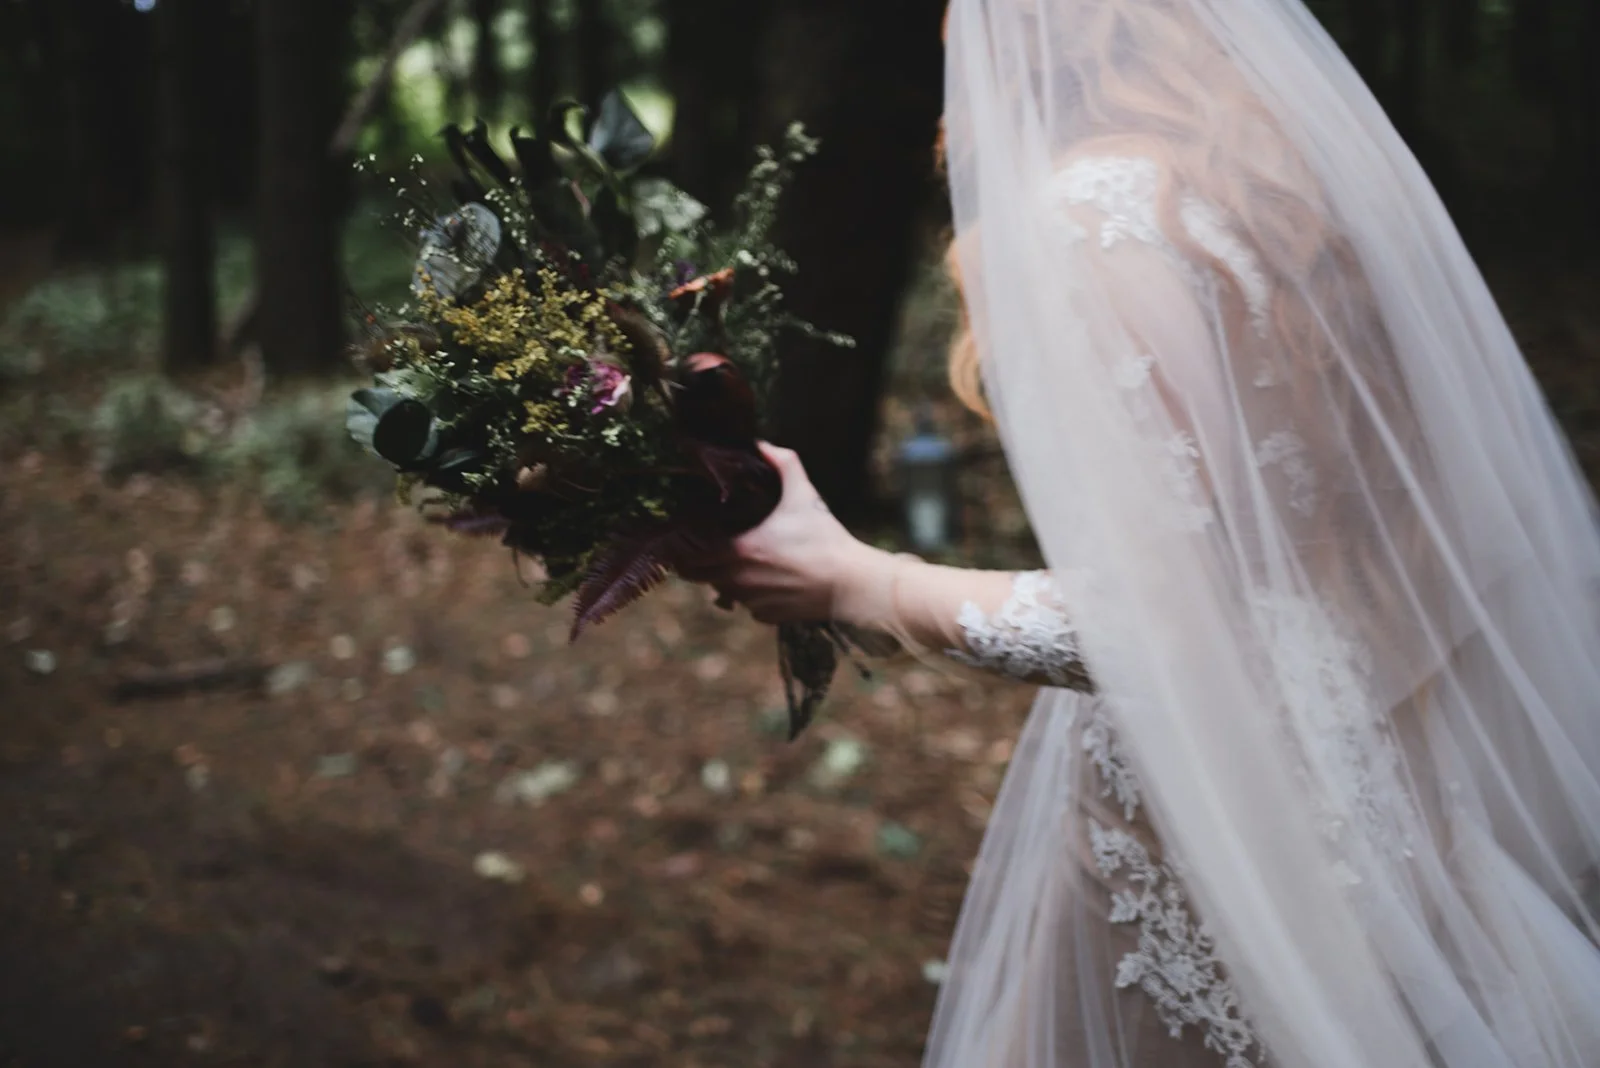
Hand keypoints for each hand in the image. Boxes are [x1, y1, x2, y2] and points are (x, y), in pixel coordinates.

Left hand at [677, 443, 889, 625]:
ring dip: (725, 578)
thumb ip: (782, 463)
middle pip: (700, 577)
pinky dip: (751, 596)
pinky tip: (766, 581)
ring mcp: (752, 602)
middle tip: (705, 548)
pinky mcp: (768, 617)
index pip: (689, 557)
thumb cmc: (824, 538)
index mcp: (739, 551)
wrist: (850, 583)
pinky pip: (749, 607)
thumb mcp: (803, 494)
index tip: (685, 537)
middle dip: (698, 564)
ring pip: (725, 592)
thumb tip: (762, 443)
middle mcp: (739, 581)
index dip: (682, 548)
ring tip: (737, 561)